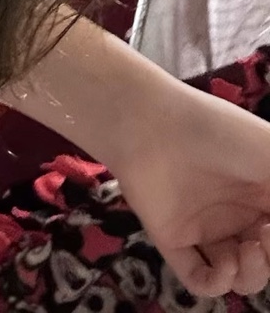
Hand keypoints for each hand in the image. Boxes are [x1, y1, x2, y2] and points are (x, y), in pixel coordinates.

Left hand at [111, 85, 269, 297]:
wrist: (152, 124)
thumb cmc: (218, 132)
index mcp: (259, 189)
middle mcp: (233, 211)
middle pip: (263, 257)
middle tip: (261, 239)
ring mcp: (203, 226)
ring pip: (237, 274)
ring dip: (250, 277)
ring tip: (244, 253)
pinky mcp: (173, 239)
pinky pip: (197, 278)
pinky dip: (214, 285)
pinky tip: (223, 269)